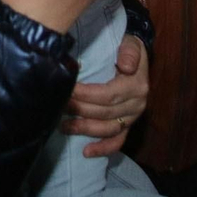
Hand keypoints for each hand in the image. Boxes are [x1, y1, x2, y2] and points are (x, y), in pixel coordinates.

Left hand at [63, 35, 148, 154]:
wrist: (138, 57)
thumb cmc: (129, 48)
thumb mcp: (132, 43)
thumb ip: (129, 51)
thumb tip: (126, 66)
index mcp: (137, 86)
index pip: (108, 95)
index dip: (86, 95)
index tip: (67, 90)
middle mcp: (137, 104)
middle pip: (104, 112)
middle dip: (79, 111)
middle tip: (58, 107)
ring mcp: (133, 117)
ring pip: (108, 129)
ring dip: (85, 129)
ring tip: (63, 127)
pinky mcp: (128, 124)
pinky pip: (118, 141)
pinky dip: (103, 148)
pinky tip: (86, 152)